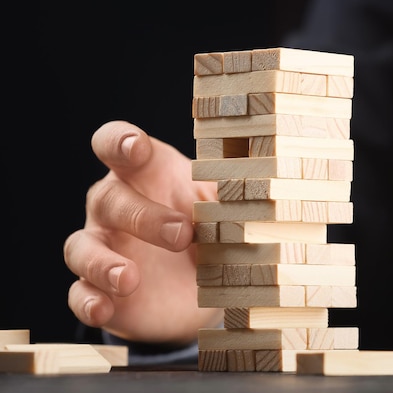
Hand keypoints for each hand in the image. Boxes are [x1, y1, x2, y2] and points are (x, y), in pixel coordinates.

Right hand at [63, 120, 221, 345]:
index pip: (116, 145)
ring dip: (103, 263)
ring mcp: (102, 248)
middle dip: (142, 216)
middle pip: (108, 199)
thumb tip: (253, 184)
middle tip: (181, 235)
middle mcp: (114, 207)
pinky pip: (80, 294)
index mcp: (142, 174)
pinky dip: (88, 302)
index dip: (120, 142)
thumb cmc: (205, 227)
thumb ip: (226, 193)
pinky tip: (104, 309)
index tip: (136, 148)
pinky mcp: (99, 289)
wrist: (199, 287)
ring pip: (82, 247)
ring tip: (129, 279)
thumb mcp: (220, 205)